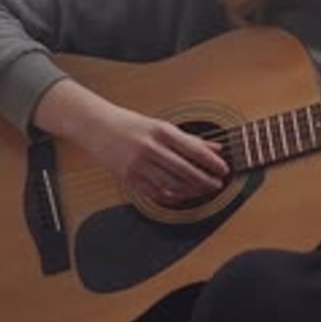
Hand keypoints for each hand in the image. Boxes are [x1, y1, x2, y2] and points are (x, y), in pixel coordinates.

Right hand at [82, 101, 229, 205]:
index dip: (211, 162)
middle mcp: (150, 147)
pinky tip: (181, 196)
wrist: (96, 126)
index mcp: (160, 131)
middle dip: (204, 180)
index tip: (224, 169)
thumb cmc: (131, 124)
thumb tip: (216, 147)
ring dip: (190, 190)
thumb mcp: (161, 126)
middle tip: (217, 184)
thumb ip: (189, 139)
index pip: (192, 149)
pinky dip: (171, 197)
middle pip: (184, 170)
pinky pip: (154, 192)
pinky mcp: (128, 178)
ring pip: (171, 184)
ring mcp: (138, 164)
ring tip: (203, 191)